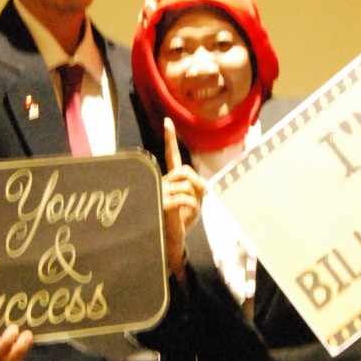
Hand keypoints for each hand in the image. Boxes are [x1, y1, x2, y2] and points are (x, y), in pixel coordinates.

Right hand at [160, 118, 204, 282]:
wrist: (172, 239)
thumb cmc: (182, 220)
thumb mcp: (194, 200)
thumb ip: (197, 187)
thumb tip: (200, 182)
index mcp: (169, 179)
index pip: (170, 155)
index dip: (170, 138)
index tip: (168, 121)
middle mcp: (162, 182)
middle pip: (187, 171)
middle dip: (197, 185)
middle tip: (196, 201)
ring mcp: (160, 192)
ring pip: (187, 184)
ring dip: (196, 199)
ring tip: (191, 211)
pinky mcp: (162, 203)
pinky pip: (185, 197)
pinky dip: (193, 205)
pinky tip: (188, 214)